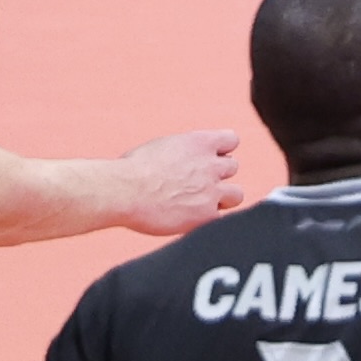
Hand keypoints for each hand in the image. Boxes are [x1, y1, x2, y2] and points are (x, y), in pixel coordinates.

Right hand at [112, 129, 248, 234]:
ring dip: (221, 198)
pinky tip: (190, 219)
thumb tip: (188, 159)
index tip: (207, 159)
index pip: (231, 140)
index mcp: (200, 142)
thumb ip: (185, 153)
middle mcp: (211, 164)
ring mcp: (211, 190)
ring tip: (199, 203)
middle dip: (217, 175)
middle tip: (195, 185)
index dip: (220, 151)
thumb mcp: (163, 147)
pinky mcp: (206, 215)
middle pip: (233, 167)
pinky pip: (221, 218)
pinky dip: (208, 219)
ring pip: (236, 194)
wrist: (123, 191)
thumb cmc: (132, 170)